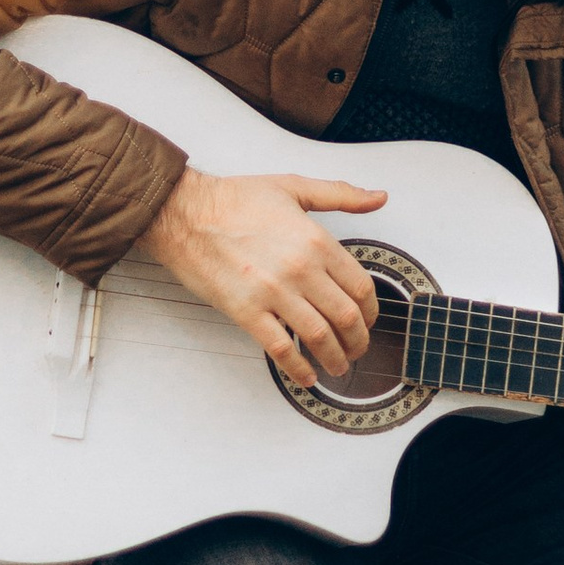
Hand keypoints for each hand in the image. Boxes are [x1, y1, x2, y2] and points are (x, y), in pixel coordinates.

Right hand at [137, 165, 386, 384]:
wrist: (185, 213)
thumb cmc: (234, 200)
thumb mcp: (294, 187)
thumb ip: (341, 194)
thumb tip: (377, 197)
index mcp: (316, 240)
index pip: (361, 286)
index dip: (371, 311)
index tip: (368, 319)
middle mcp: (300, 269)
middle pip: (346, 317)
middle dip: (358, 340)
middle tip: (358, 348)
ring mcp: (274, 293)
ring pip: (319, 337)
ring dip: (335, 358)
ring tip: (338, 366)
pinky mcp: (247, 311)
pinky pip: (281, 349)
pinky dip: (298, 369)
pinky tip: (306, 376)